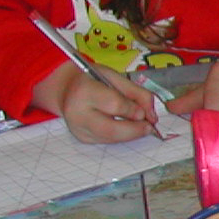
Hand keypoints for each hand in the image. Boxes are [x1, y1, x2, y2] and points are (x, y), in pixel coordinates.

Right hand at [32, 62, 158, 143]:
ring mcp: (78, 128)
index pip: (114, 105)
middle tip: (150, 127)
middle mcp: (77, 113)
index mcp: (84, 91)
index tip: (144, 111)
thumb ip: (137, 93)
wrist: (66, 88)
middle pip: (111, 129)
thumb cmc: (93, 80)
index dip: (133, 110)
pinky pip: (107, 140)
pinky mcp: (82, 138)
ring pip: (111, 138)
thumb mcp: (115, 77)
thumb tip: (152, 116)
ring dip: (131, 134)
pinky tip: (126, 128)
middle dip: (135, 130)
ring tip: (141, 126)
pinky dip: (121, 136)